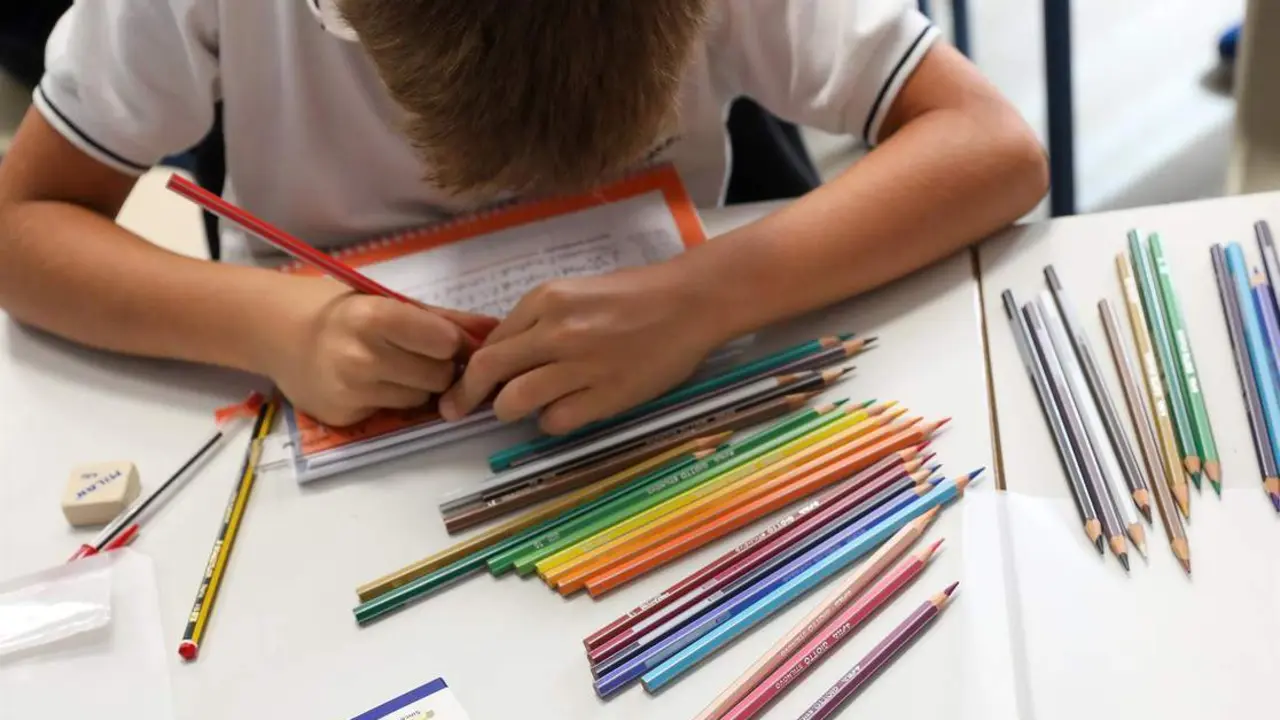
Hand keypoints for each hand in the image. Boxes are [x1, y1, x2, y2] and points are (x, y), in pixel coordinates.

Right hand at [257, 276, 496, 425]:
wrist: (280, 334)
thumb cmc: (345, 312)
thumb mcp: (392, 303)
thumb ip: (447, 319)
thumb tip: (497, 329)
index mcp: (375, 317)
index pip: (445, 342)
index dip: (451, 344)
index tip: (441, 340)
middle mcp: (362, 357)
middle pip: (439, 376)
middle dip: (437, 367)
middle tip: (417, 355)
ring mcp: (351, 390)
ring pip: (421, 398)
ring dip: (418, 386)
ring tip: (392, 367)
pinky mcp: (345, 416)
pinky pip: (393, 412)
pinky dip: (392, 400)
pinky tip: (371, 383)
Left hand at [438, 263, 718, 433]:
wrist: (691, 302)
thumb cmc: (636, 294)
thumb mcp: (576, 293)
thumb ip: (538, 321)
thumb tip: (502, 356)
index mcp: (545, 300)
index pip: (489, 342)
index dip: (470, 369)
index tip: (463, 385)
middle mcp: (556, 331)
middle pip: (487, 372)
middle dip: (465, 397)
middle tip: (454, 411)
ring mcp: (580, 365)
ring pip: (514, 402)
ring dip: (509, 411)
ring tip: (522, 409)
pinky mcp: (605, 394)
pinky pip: (556, 420)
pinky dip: (552, 421)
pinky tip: (566, 410)